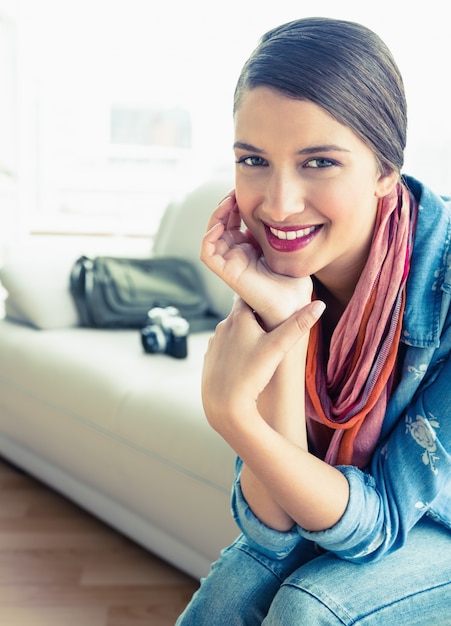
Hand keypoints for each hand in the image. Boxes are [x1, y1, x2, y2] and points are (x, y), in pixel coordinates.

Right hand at [200, 193, 312, 328]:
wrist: (293, 302)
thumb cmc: (293, 280)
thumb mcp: (282, 246)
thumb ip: (272, 230)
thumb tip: (267, 211)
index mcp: (248, 250)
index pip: (233, 223)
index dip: (234, 206)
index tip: (242, 191)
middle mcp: (236, 256)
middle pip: (220, 226)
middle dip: (225, 207)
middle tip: (234, 193)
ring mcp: (230, 264)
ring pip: (211, 236)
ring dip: (216, 217)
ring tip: (228, 203)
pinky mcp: (227, 272)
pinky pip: (207, 252)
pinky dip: (208, 236)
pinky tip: (220, 224)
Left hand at [201, 297, 324, 437]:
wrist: (224, 406)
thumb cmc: (251, 375)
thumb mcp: (278, 348)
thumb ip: (298, 325)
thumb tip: (321, 305)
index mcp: (237, 317)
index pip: (250, 296)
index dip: (262, 297)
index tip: (272, 299)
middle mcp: (222, 326)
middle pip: (241, 314)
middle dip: (255, 316)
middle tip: (270, 323)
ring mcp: (214, 342)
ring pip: (233, 331)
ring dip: (244, 334)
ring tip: (259, 343)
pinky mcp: (210, 358)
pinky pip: (225, 347)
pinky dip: (234, 349)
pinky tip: (244, 360)